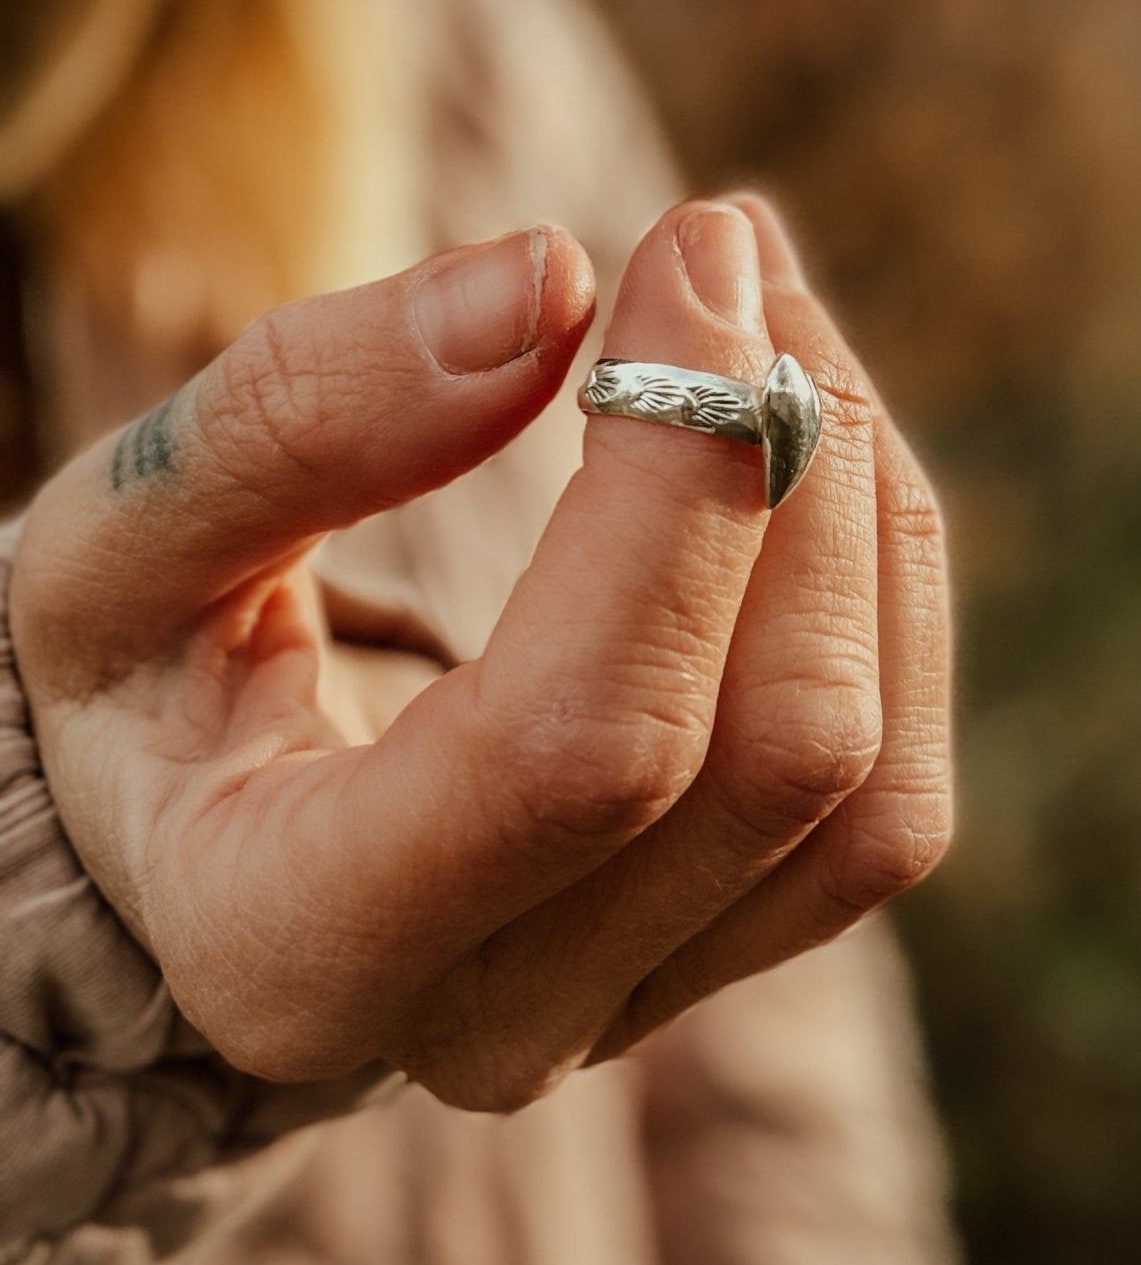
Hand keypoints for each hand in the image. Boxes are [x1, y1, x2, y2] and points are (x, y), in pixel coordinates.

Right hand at [11, 199, 951, 1109]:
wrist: (199, 821)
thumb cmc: (144, 674)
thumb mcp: (124, 539)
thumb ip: (299, 418)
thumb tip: (548, 285)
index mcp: (306, 939)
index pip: (574, 739)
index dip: (677, 481)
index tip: (687, 254)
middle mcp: (496, 1020)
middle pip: (762, 747)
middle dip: (785, 455)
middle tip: (725, 245)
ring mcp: (639, 998)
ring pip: (860, 765)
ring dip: (858, 496)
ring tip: (772, 310)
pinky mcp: (734, 944)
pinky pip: (891, 782)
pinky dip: (885, 576)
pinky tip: (813, 437)